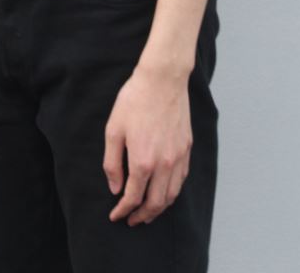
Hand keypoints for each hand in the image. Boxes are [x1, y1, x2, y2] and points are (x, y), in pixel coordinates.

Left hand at [103, 62, 192, 225]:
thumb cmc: (135, 101)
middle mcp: (164, 164)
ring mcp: (178, 157)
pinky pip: (181, 179)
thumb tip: (115, 188)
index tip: (115, 216)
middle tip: (132, 220)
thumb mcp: (114, 130)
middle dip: (142, 217)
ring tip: (148, 212)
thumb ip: (113, 163)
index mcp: (143, 161)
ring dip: (159, 209)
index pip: (132, 198)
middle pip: (155, 204)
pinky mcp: (187, 148)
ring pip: (171, 195)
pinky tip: (164, 191)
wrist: (163, 79)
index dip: (122, 210)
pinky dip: (172, 192)